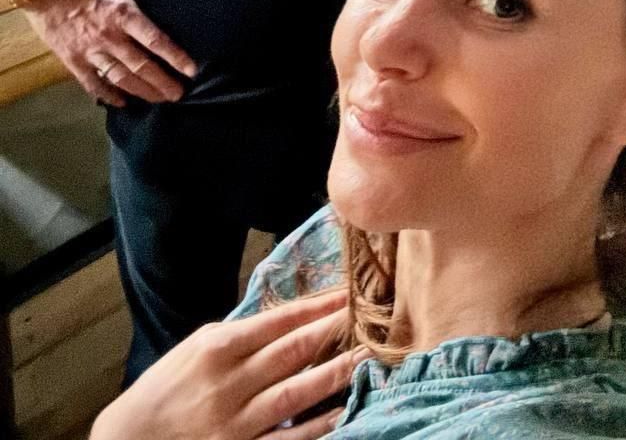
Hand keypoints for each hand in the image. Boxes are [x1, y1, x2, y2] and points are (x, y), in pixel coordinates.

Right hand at [22, 0, 196, 105]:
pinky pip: (92, 82)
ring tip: (159, 99)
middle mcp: (110, 36)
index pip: (155, 40)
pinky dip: (108, 95)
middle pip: (142, 66)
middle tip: (179, 94)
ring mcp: (90, 50)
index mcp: (123, 13)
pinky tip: (122, 102)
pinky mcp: (72, 59)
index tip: (191, 70)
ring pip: (121, 78)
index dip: (175, 57)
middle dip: (163, 83)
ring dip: (142, 91)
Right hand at [91, 289, 363, 439]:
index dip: (317, 306)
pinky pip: (288, 438)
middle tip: (368, 315)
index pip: (279, 320)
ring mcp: (236, 420)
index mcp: (217, 346)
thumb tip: (286, 318)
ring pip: (296, 392)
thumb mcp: (196, 349)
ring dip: (335, 373)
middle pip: (292, 350)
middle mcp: (229, 381)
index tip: (346, 293)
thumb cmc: (166, 388)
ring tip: (366, 356)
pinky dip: (317, 424)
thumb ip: (239, 336)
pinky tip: (342, 410)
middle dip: (332, 331)